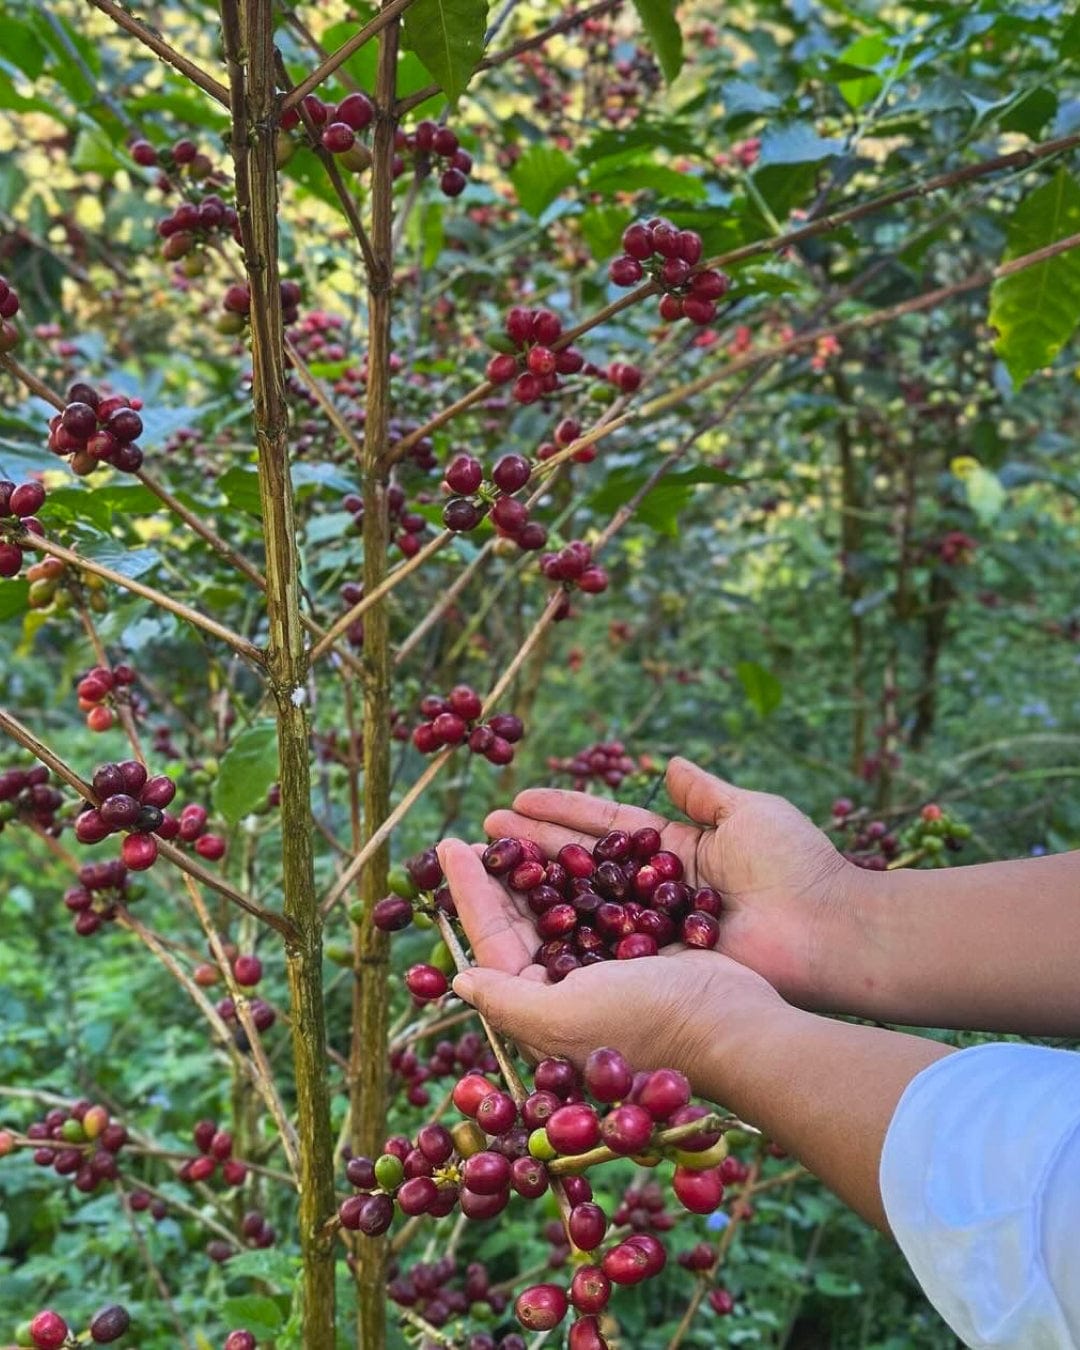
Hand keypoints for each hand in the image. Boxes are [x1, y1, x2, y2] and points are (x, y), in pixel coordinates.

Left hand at [437, 837, 788, 1083]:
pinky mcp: (638, 947)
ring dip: (535, 865)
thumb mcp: (564, 1016)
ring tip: (515, 826)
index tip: (449, 844)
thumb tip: (458, 978)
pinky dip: (581, 870)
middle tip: (479, 829)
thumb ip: (505, 999)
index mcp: (542, 1011)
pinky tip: (568, 841)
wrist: (732, 1024)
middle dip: (497, 874)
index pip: (491, 940)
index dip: (469, 891)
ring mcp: (604, 967)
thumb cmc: (647, 1024)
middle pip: (521, 920)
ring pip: (557, 904)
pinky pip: (598, 899)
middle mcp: (567, 991)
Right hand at [483, 756, 870, 1010]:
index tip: (518, 798)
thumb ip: (704, 792)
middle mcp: (653, 894)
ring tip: (484, 866)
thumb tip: (669, 764)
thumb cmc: (796, 867)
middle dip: (531, 847)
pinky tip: (517, 920)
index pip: (605, 828)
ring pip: (580, 904)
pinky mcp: (655, 963)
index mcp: (675, 853)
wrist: (827, 929)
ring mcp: (651, 930)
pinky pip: (599, 944)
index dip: (562, 812)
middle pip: (580, 865)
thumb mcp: (748, 813)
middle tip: (481, 832)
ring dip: (532, 885)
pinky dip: (559, 934)